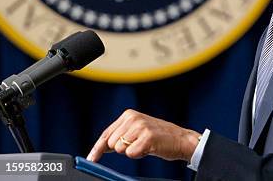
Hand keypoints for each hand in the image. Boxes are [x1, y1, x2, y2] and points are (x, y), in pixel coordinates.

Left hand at [86, 109, 201, 162]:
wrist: (182, 139)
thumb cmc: (159, 137)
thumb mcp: (137, 130)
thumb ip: (120, 135)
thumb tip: (100, 147)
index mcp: (129, 114)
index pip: (106, 134)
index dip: (97, 148)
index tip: (91, 159)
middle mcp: (133, 118)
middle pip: (110, 144)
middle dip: (122, 149)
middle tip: (139, 144)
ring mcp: (140, 127)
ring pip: (119, 149)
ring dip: (132, 151)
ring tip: (145, 145)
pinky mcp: (147, 137)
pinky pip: (131, 154)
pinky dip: (139, 155)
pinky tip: (149, 148)